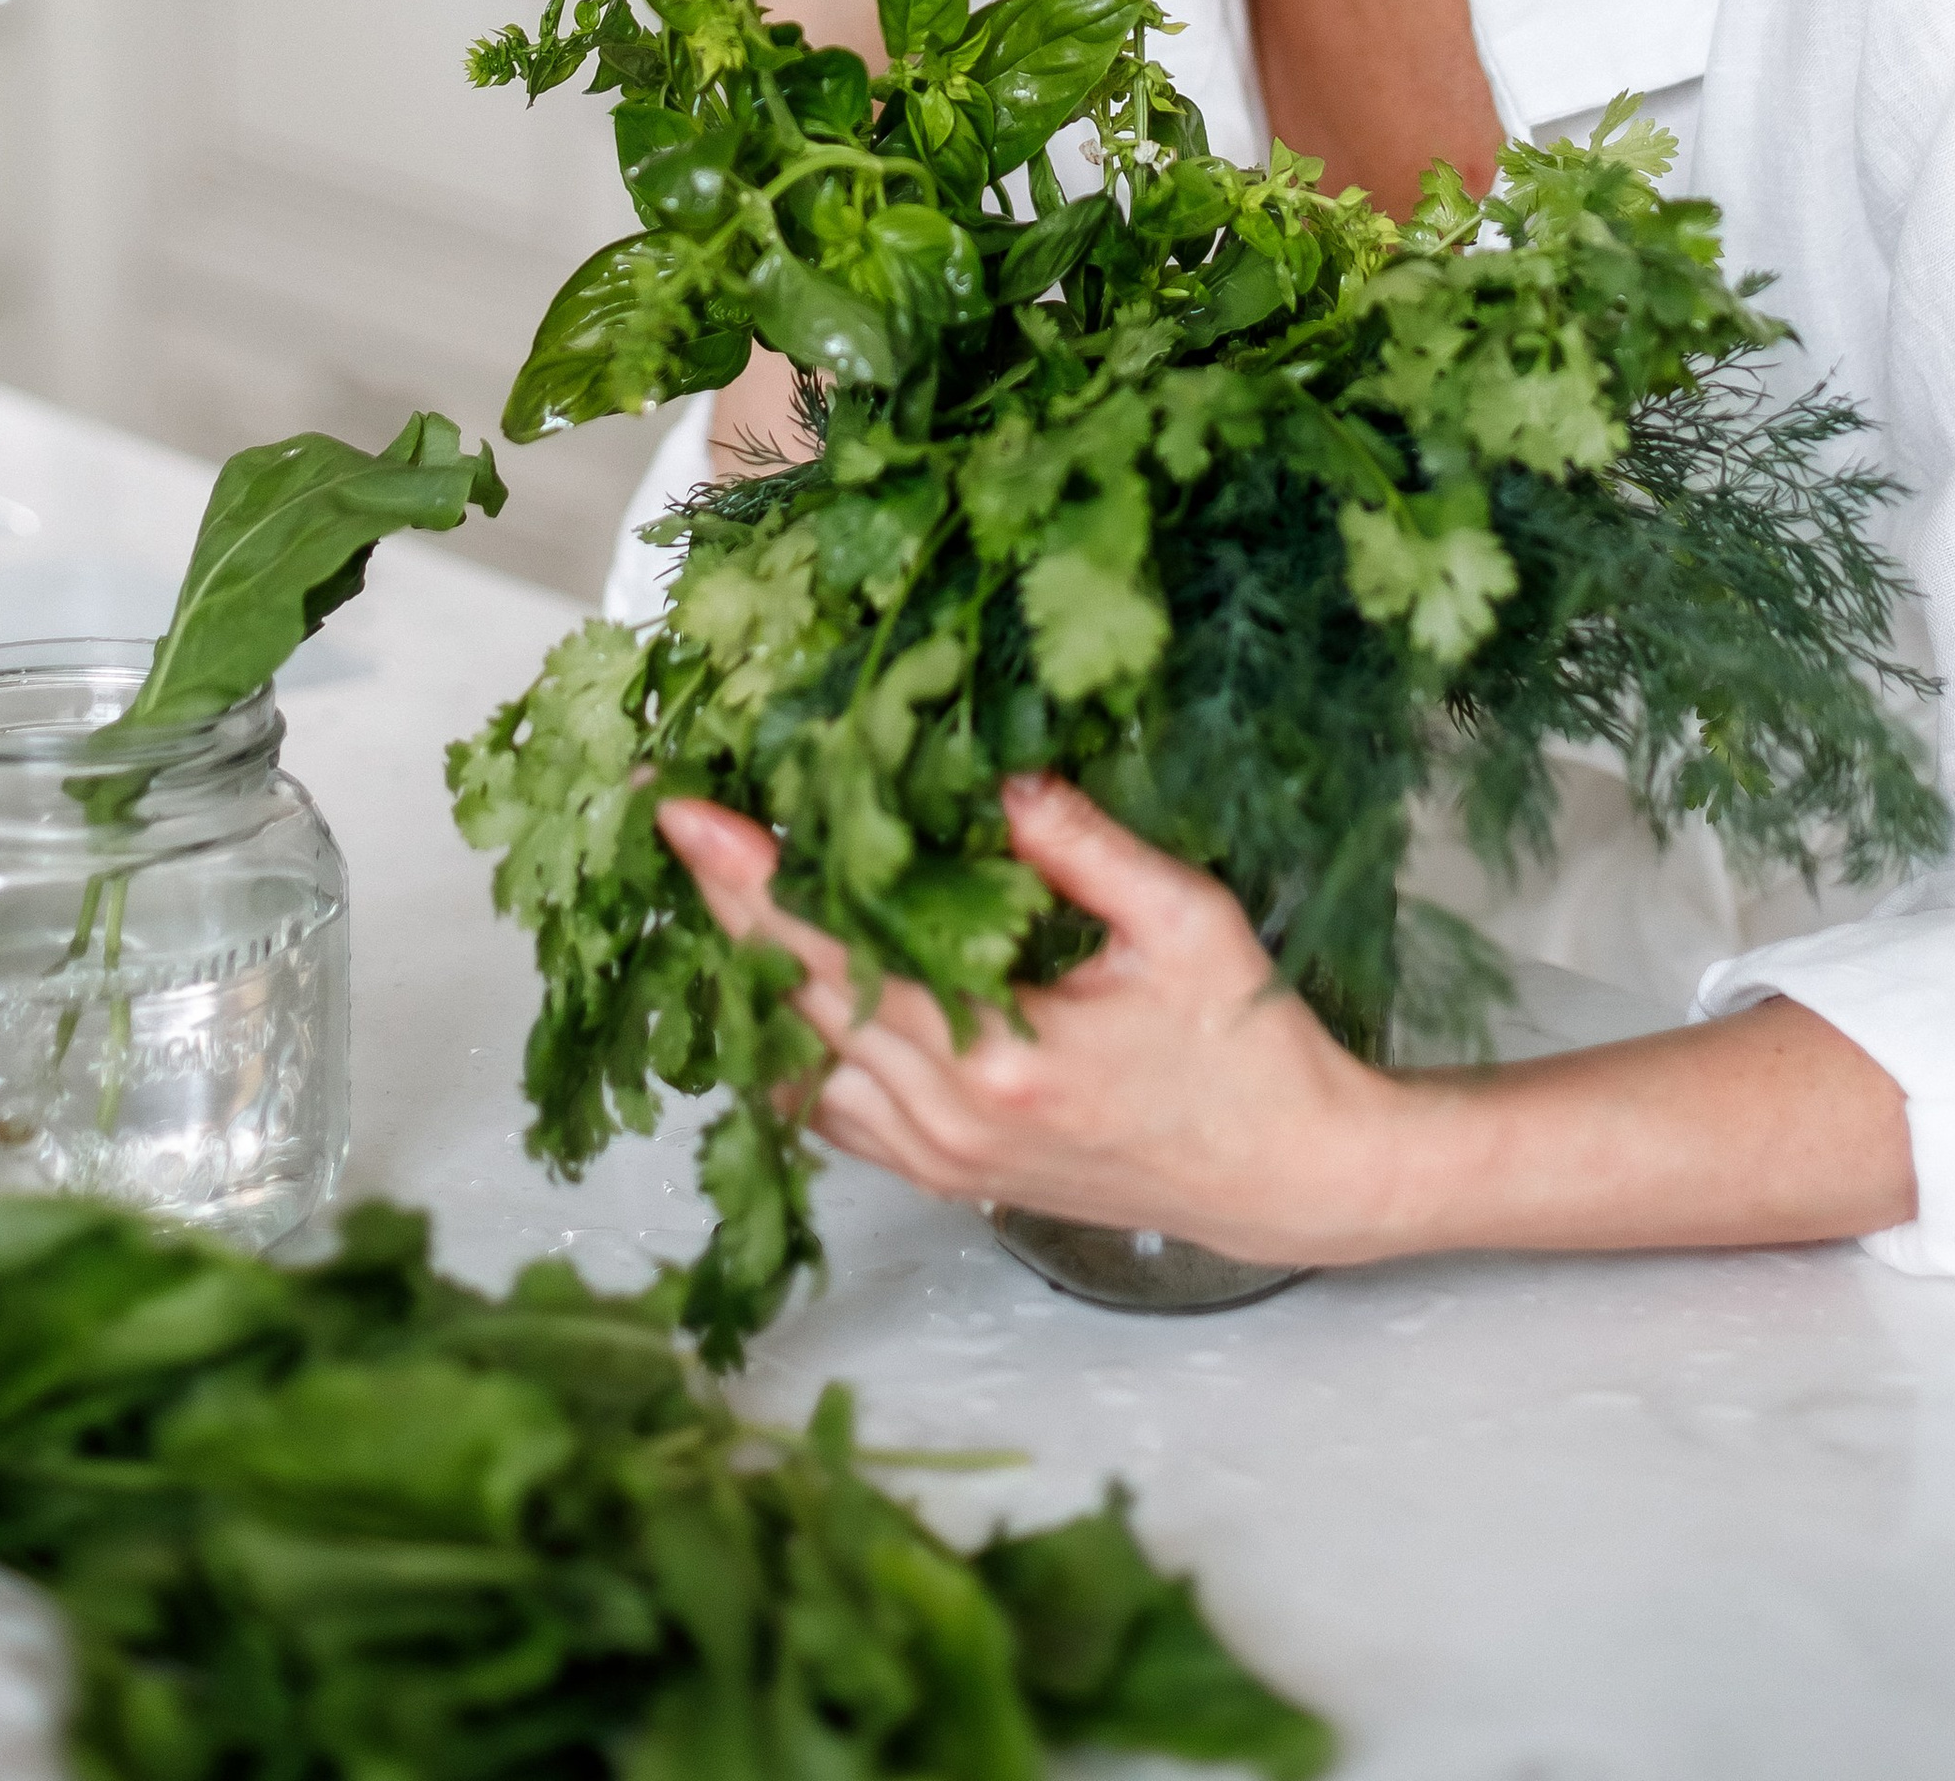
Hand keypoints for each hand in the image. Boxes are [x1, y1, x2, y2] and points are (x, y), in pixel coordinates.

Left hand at [657, 775, 1403, 1266]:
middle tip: (670, 818)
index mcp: (998, 1050)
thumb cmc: (1248, 1047)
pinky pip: (833, 1113)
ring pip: (797, 1059)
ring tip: (713, 883)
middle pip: (791, 996)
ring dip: (751, 971)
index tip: (680, 808)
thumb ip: (1085, 845)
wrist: (1285, 1178)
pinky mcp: (948, 1176)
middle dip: (723, 901)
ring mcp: (940, 1156)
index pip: (831, 947)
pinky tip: (775, 988)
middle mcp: (947, 1117)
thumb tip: (998, 776)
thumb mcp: (1186, 920)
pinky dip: (791, 1046)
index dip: (746, 873)